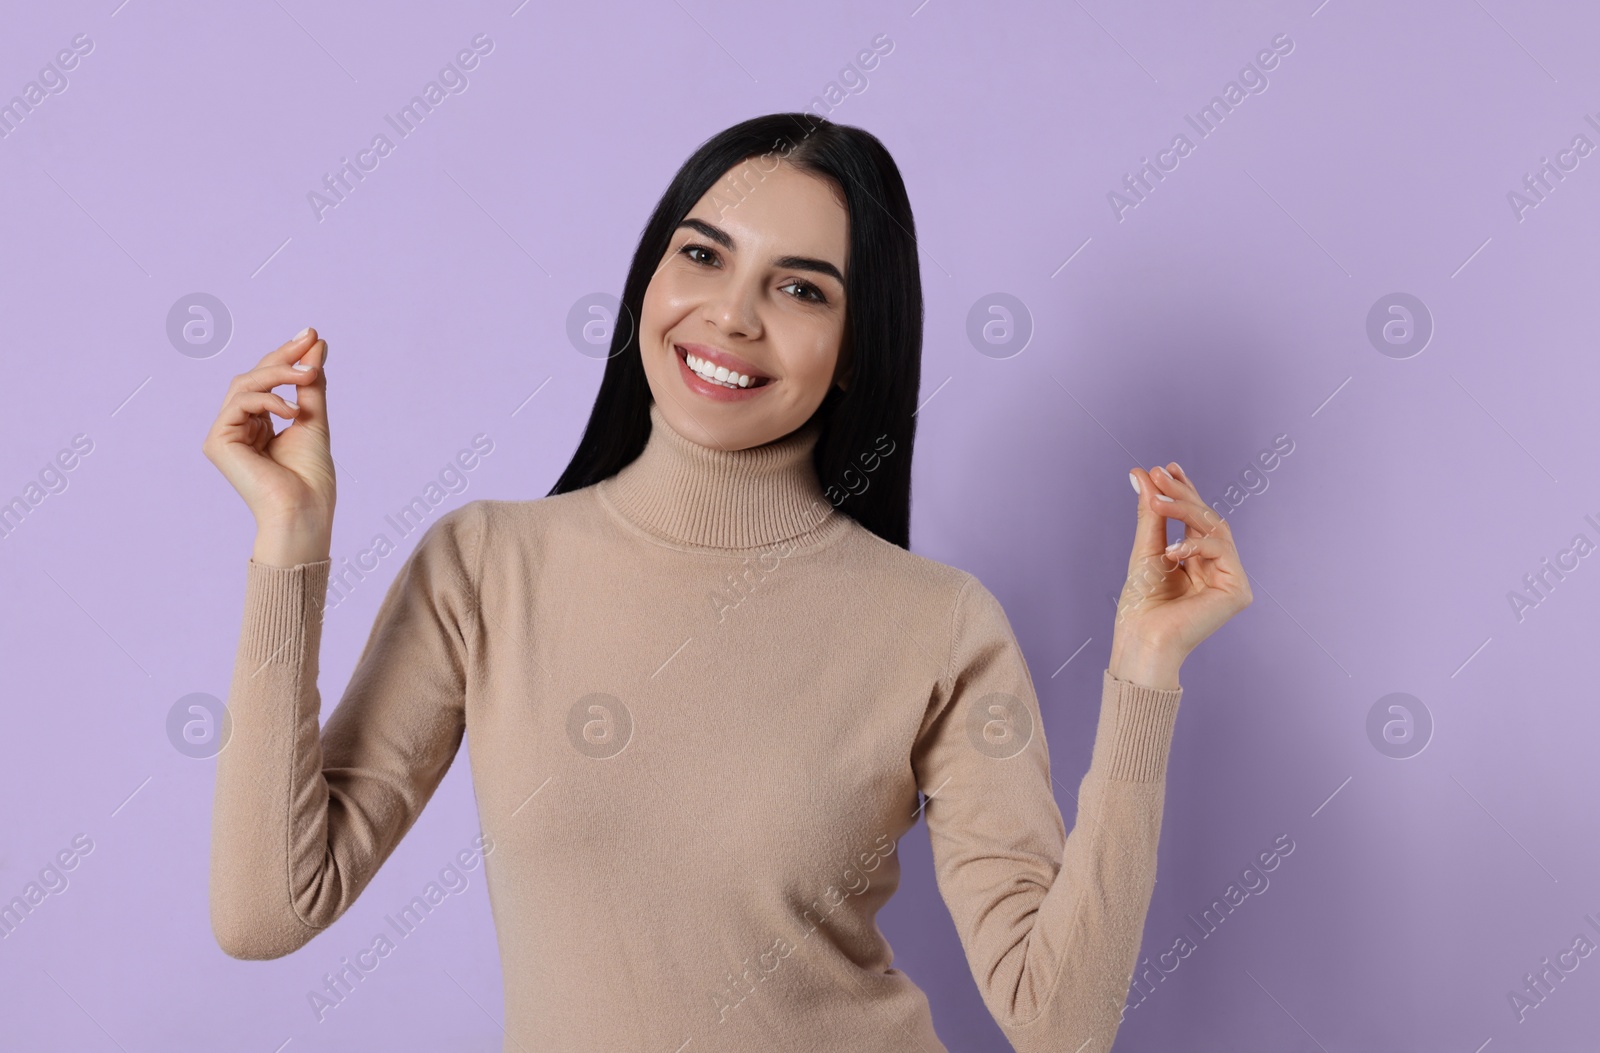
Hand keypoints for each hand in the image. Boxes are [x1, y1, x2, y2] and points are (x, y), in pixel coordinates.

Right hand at [201, 328, 334, 541]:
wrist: (304, 511)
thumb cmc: (310, 478)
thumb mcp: (313, 419)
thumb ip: (310, 384)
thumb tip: (316, 345)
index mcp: (258, 426)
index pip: (268, 382)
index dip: (287, 357)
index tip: (313, 336)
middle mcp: (238, 428)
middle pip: (253, 378)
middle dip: (283, 356)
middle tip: (309, 338)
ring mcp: (225, 435)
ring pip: (244, 385)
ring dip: (278, 374)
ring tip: (307, 375)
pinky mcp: (217, 442)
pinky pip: (239, 403)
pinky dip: (268, 400)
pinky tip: (292, 411)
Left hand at [1111, 462, 1252, 684]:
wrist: (1143, 638)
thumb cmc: (1141, 604)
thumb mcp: (1146, 548)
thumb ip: (1151, 512)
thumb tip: (1141, 473)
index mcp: (1196, 559)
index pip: (1195, 518)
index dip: (1184, 490)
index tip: (1165, 467)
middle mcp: (1217, 567)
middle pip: (1207, 519)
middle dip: (1183, 494)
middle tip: (1160, 474)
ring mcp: (1230, 578)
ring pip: (1216, 528)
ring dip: (1186, 509)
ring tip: (1158, 503)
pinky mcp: (1238, 591)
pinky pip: (1223, 550)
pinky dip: (1196, 544)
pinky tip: (1171, 552)